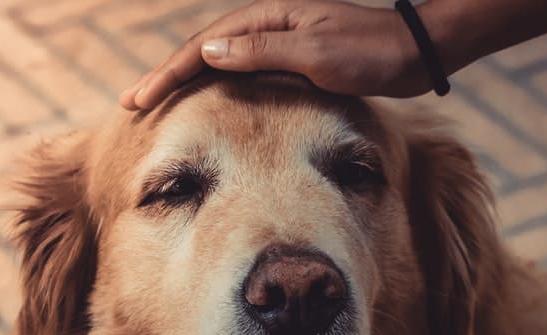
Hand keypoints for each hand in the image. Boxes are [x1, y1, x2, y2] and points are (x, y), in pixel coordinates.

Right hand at [119, 0, 433, 109]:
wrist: (414, 52)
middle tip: (132, 103)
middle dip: (166, 76)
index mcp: (267, 18)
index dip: (168, 73)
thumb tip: (206, 54)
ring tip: (157, 101)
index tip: (139, 99)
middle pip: (203, 52)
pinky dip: (216, 86)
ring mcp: (279, 41)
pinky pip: (242, 72)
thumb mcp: (315, 53)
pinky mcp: (292, 58)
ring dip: (186, 81)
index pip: (203, 47)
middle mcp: (267, 25)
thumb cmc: (370, 53)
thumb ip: (261, 52)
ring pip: (219, 62)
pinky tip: (207, 100)